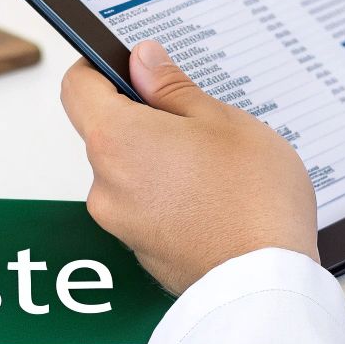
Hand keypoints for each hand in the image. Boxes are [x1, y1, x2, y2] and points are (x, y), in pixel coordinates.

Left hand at [60, 40, 318, 294]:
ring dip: (160, 159)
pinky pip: (146, 207)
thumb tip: (143, 60)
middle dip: (144, 117)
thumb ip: (172, 87)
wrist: (267, 283)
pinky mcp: (143, 251)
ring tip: (216, 163)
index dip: (99, 66)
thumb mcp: (221, 119)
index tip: (131, 64)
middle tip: (196, 117)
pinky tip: (213, 197)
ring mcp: (121, 223)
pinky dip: (169, 195)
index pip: (77, 86)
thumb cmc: (251, 199)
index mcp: (115, 139)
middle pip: (105, 131)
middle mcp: (104, 184)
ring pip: (129, 171)